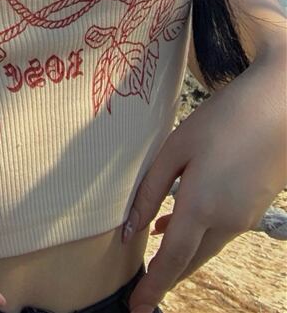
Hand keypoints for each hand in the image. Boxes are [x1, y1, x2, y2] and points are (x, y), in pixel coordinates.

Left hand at [123, 57, 286, 312]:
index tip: (135, 308)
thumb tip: (131, 229)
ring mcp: (243, 217)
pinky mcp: (252, 207)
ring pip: (204, 248)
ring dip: (179, 256)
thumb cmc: (223, 120)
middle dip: (165, 277)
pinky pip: (217, 232)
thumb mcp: (177, 148)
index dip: (153, 286)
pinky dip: (194, 235)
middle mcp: (226, 221)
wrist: (280, 108)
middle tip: (141, 291)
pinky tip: (172, 222)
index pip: (172, 259)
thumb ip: (150, 189)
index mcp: (202, 206)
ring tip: (150, 259)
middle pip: (189, 261)